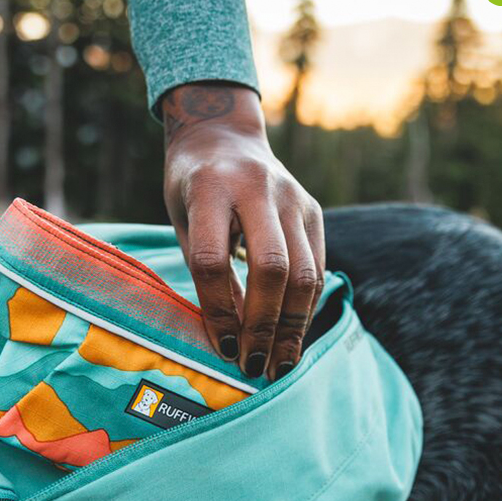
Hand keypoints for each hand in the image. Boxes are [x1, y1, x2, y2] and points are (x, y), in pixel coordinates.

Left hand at [161, 83, 324, 380]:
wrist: (223, 135)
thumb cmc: (192, 189)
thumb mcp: (184, 222)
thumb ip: (206, 272)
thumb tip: (231, 339)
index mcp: (210, 189)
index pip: (212, 259)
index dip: (218, 309)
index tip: (222, 349)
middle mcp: (256, 189)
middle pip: (270, 267)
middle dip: (263, 325)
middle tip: (254, 366)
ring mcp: (292, 198)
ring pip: (304, 272)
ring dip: (292, 326)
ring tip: (279, 364)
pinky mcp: (313, 210)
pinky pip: (317, 268)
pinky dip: (306, 308)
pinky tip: (292, 338)